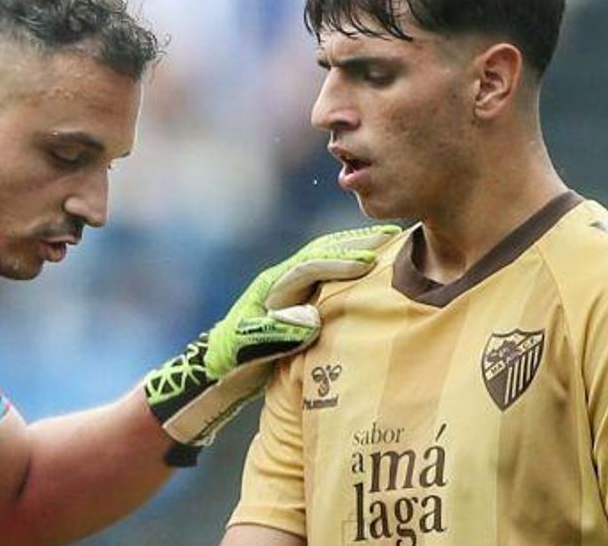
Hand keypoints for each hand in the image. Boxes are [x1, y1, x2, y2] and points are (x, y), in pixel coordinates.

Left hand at [143, 225, 399, 464]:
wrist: (217, 371)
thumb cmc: (230, 361)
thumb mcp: (249, 350)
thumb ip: (276, 334)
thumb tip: (312, 318)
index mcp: (270, 288)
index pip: (309, 267)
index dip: (339, 263)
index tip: (369, 263)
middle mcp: (281, 282)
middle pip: (321, 253)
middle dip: (354, 243)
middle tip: (389, 235)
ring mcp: (289, 291)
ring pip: (325, 260)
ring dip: (354, 248)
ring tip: (388, 240)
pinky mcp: (297, 302)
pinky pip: (327, 277)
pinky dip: (350, 266)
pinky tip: (372, 269)